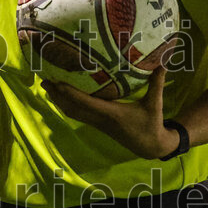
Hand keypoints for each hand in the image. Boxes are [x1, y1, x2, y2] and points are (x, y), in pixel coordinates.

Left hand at [43, 67, 180, 158]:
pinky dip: (66, 105)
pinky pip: (76, 115)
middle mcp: (100, 119)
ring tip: (46, 85)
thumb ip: (157, 82)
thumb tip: (163, 61)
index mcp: (112, 113)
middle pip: (72, 108)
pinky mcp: (97, 125)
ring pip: (71, 113)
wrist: (151, 146)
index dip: (70, 93)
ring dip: (58, 100)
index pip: (86, 102)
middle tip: (44, 79)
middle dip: (57, 94)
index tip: (57, 81)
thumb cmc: (152, 123)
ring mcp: (97, 123)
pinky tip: (60, 96)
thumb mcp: (155, 103)